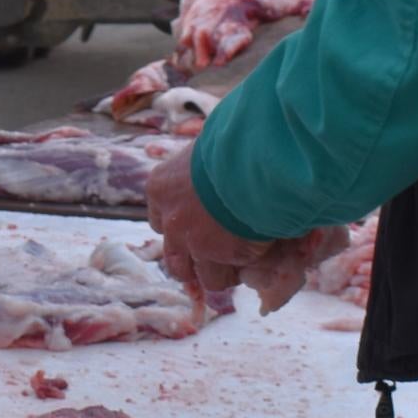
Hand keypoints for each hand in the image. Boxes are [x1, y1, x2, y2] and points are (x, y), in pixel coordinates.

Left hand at [146, 148, 276, 299]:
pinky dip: (241, 271)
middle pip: (173, 258)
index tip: (195, 229)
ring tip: (241, 263)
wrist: (253, 156)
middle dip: (192, 261)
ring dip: (220, 273)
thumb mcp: (205, 146)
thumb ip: (202, 166)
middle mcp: (171, 219)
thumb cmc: (233, 141)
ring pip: (203, 275)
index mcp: (161, 187)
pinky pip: (229, 275)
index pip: (160, 220)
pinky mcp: (224, 254)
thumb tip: (214, 158)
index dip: (179, 229)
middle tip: (214, 257)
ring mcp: (195, 241)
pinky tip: (257, 257)